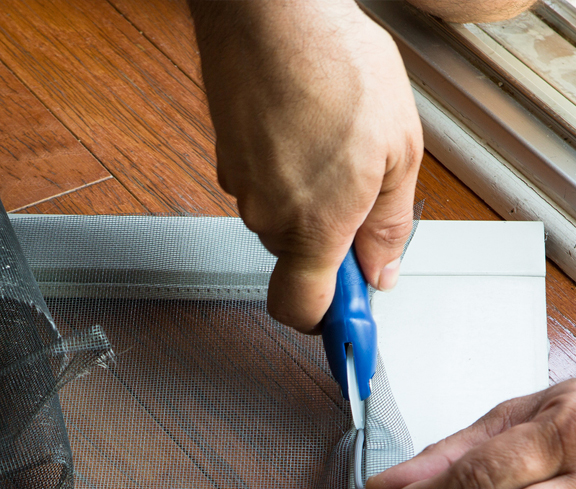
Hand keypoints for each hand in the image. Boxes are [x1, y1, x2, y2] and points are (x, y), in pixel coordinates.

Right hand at [190, 0, 422, 330]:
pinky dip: (285, 167)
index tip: (346, 318)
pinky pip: (263, 183)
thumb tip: (381, 269)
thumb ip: (387, 224)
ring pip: (280, 216)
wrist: (271, 15)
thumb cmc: (334, 68)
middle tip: (361, 189)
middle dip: (329, 236)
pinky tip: (304, 125)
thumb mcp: (398, 150)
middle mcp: (270, 219)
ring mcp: (242, 190)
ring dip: (309, 195)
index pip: (301, 308)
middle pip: (298, 258)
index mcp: (315, 226)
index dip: (324, 321)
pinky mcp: (228, 160)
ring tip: (332, 139)